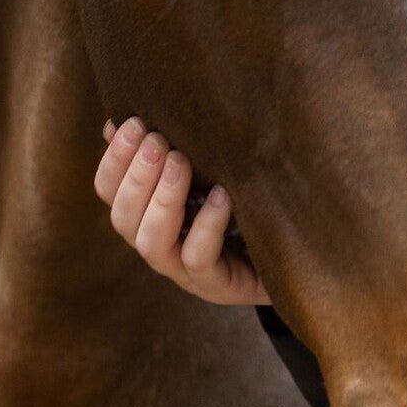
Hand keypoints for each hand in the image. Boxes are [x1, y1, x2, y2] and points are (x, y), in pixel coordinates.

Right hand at [94, 117, 269, 306]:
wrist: (298, 251)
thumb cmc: (249, 202)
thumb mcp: (211, 169)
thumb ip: (173, 149)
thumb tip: (122, 119)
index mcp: (149, 216)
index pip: (109, 192)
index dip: (114, 160)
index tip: (134, 124)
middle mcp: (162, 246)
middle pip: (123, 220)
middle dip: (136, 176)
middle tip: (158, 141)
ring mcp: (187, 272)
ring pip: (152, 245)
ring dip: (161, 200)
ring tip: (180, 162)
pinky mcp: (220, 286)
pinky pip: (200, 261)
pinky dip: (206, 226)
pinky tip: (222, 195)